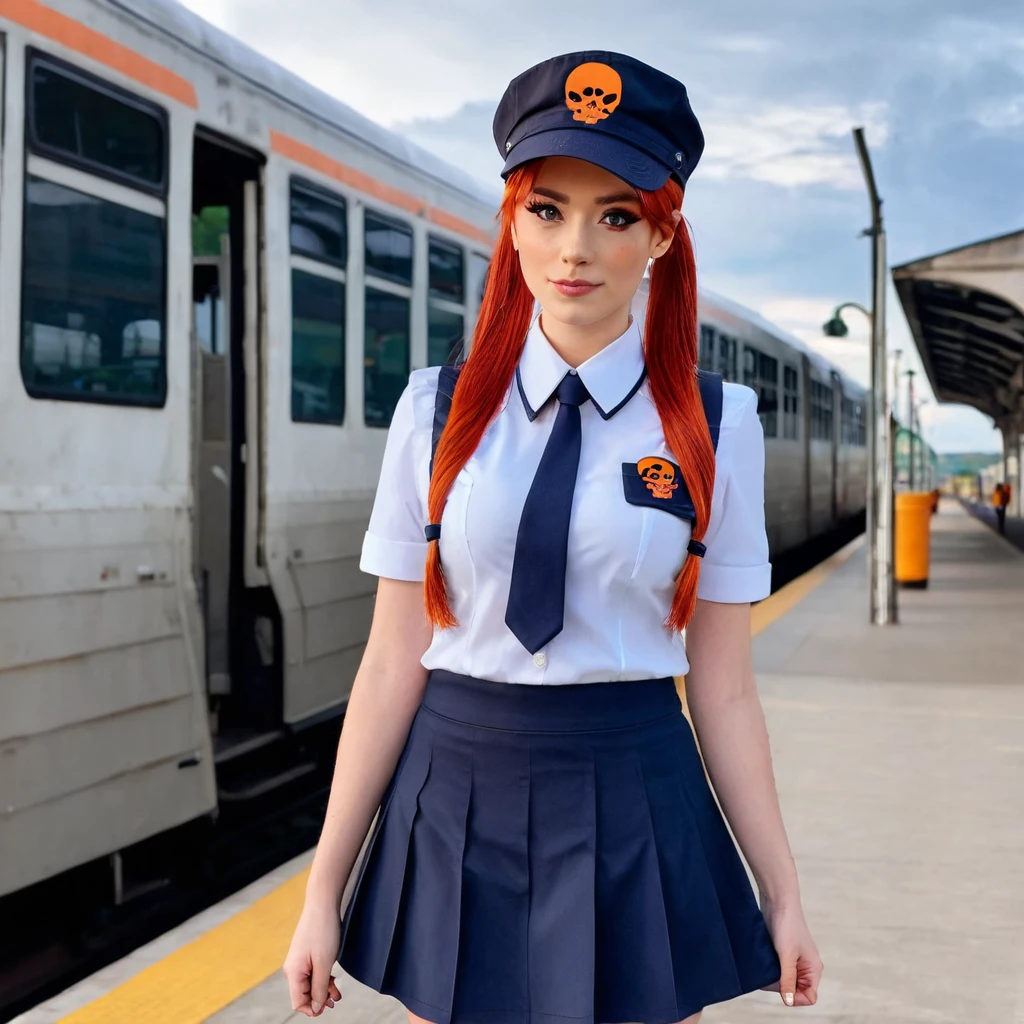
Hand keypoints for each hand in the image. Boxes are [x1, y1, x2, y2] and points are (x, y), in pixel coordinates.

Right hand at [283, 902, 343, 1016]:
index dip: (312, 1009)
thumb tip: (316, 1007)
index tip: (326, 1008)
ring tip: (337, 993)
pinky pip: (312, 973)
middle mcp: (293, 968)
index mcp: (293, 972)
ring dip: (323, 990)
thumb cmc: (323, 931)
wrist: (322, 904)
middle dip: (319, 999)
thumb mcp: (324, 963)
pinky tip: (333, 981)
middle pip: (304, 994)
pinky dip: (323, 979)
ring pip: (310, 984)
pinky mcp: (306, 954)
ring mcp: (299, 961)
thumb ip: (319, 988)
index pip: (298, 1002)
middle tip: (335, 1000)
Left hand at [759, 897, 822, 1007]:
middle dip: (782, 988)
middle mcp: (806, 967)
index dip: (795, 998)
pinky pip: (778, 971)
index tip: (780, 988)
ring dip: (774, 979)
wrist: (778, 901)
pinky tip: (763, 964)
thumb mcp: (786, 955)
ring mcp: (794, 961)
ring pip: (785, 981)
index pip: (809, 997)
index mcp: (814, 969)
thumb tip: (789, 1001)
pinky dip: (770, 971)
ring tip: (765, 969)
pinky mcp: (783, 954)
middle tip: (768, 977)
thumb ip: (788, 979)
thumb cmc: (787, 925)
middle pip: (796, 991)